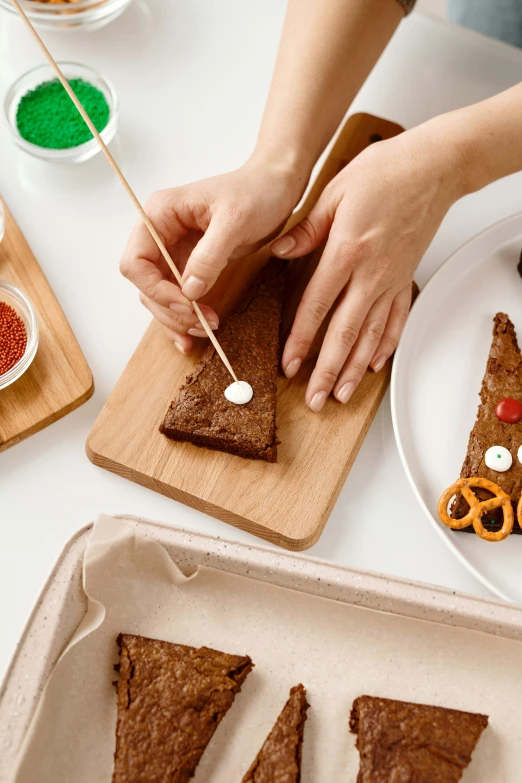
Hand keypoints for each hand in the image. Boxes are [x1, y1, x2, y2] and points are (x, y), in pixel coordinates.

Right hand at [120, 159, 301, 352]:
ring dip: (177, 317)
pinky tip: (193, 332)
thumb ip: (209, 255)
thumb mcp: (235, 221)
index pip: (136, 261)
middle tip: (202, 324)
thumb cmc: (256, 192)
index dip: (156, 289)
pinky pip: (177, 295)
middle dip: (170, 308)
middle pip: (145, 284)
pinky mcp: (190, 263)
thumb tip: (189, 290)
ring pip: (159, 295)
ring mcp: (174, 250)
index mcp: (160, 214)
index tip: (187, 304)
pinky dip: (183, 315)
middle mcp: (160, 233)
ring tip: (205, 330)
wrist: (274, 187)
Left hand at [271, 124, 462, 411]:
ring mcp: (392, 279)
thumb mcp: (335, 191)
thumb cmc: (386, 171)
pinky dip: (385, 345)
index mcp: (347, 251)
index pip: (317, 306)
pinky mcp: (406, 278)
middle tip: (313, 398)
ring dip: (353, 368)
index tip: (289, 365)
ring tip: (340, 394)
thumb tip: (278, 252)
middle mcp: (372, 273)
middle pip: (345, 333)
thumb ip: (306, 228)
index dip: (301, 339)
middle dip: (326, 370)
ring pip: (371, 335)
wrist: (433, 166)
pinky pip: (397, 320)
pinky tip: (374, 364)